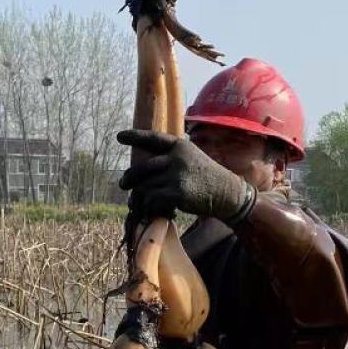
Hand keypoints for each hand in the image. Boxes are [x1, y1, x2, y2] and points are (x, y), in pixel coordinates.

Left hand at [117, 129, 254, 222]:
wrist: (228, 193)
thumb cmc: (209, 179)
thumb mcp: (193, 159)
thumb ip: (172, 160)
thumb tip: (145, 175)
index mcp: (180, 146)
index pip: (153, 138)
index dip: (135, 137)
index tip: (120, 137)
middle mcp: (176, 158)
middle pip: (142, 168)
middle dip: (130, 178)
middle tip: (123, 185)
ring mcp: (176, 175)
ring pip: (145, 187)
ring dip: (141, 199)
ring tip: (144, 205)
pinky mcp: (177, 192)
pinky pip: (152, 200)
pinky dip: (151, 208)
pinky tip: (160, 211)